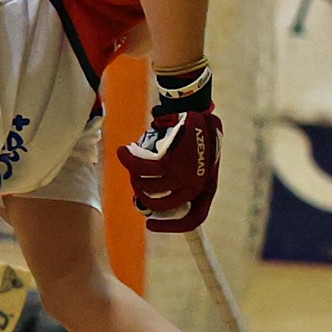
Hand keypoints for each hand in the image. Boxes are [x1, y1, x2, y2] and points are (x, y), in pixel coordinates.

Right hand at [115, 65, 219, 232]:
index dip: (170, 226)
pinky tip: (123, 152)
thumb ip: (179, 178)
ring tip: (130, 161)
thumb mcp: (194, 158)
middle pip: (162, 206)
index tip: (150, 225)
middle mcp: (198, 185)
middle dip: (143, 195)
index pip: (192, 219)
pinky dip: (129, 160)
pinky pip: (142, 170)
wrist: (196, 105)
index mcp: (207, 187)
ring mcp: (185, 175)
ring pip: (148, 188)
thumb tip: (149, 198)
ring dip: (134, 176)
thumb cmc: (194, 130)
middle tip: (135, 182)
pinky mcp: (172, 162)